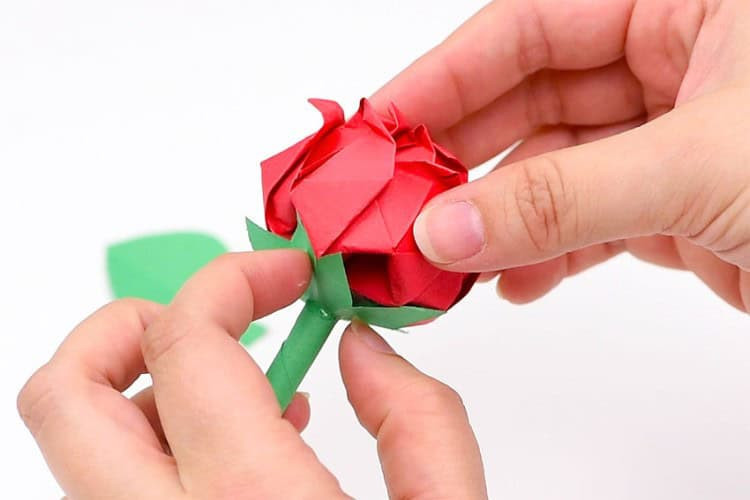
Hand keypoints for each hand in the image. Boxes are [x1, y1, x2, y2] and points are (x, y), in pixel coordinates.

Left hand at [18, 250, 485, 498]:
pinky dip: (156, 449)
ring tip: (240, 391)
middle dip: (131, 323)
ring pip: (76, 447)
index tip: (280, 274)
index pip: (185, 343)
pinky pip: (113, 492)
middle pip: (65, 394)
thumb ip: (418, 417)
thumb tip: (357, 349)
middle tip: (211, 316)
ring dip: (147, 389)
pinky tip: (237, 460)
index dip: (231, 279)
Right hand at [373, 0, 749, 310]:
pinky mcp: (674, 208)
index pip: (530, 28)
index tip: (384, 128)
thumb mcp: (695, 168)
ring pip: (552, 172)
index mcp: (682, 6)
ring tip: (445, 260)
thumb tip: (447, 231)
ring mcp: (668, 140)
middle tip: (400, 205)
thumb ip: (563, 199)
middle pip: (529, 102)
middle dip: (463, 161)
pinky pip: (588, 223)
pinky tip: (510, 283)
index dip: (447, 77)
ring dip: (497, 220)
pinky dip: (545, 255)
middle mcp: (670, 64)